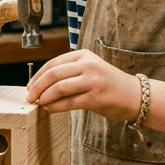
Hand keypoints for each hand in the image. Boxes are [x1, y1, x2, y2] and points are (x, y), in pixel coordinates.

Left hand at [26, 50, 140, 121]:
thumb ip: (69, 73)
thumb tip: (41, 86)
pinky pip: (69, 102)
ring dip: (44, 97)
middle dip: (37, 87)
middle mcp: (88, 65)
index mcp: (84, 55)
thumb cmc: (108, 84)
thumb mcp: (90, 70)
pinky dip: (55, 107)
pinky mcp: (96, 97)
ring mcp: (93, 80)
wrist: (135, 95)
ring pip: (59, 88)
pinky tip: (49, 109)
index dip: (37, 76)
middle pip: (53, 74)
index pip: (53, 63)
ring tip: (39, 103)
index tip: (30, 86)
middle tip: (29, 97)